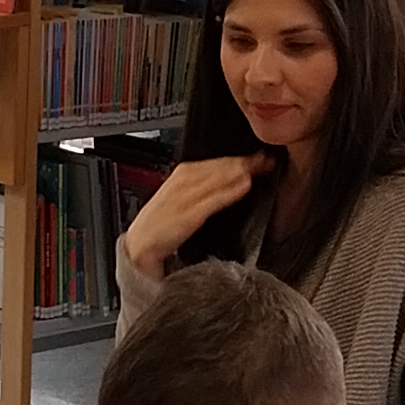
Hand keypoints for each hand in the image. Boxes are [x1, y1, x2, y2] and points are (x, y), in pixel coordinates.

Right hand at [117, 153, 271, 280]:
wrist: (139, 248)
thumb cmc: (160, 229)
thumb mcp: (178, 204)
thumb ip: (199, 191)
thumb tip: (225, 182)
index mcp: (178, 179)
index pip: (209, 163)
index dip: (233, 158)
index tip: (255, 156)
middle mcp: (180, 184)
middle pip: (214, 167)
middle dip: (240, 161)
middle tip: (264, 158)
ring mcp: (183, 198)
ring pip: (214, 178)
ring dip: (237, 170)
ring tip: (258, 166)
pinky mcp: (186, 215)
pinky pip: (211, 199)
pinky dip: (228, 191)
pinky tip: (244, 186)